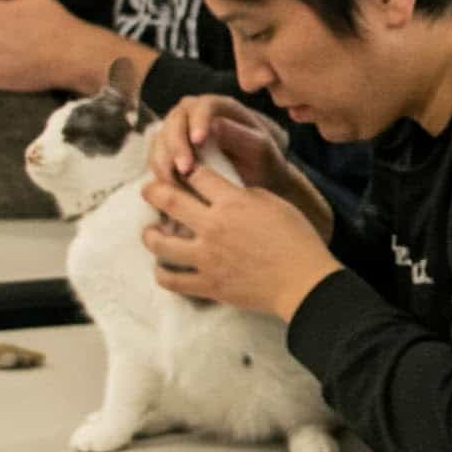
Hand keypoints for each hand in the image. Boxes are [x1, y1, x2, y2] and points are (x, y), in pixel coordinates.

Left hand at [140, 161, 339, 320]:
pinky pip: (172, 280)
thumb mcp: (274, 203)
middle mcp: (213, 226)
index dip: (188, 168)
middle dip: (152, 190)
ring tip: (150, 233)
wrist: (303, 281)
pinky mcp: (208, 284)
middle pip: (167, 200)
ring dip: (150, 235)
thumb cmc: (297, 239)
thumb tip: (225, 194)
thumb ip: (244, 195)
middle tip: (148, 189)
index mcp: (232, 202)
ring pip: (159, 243)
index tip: (183, 169)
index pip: (197, 174)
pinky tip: (162, 269)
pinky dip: (162, 274)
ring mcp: (206, 257)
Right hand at [149, 95, 330, 240]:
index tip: (198, 142)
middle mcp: (197, 113)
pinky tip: (169, 187)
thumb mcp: (261, 151)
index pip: (204, 106)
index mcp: (223, 107)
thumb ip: (241, 137)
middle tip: (184, 169)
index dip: (198, 121)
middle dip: (177, 144)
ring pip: (161, 137)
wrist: (258, 181)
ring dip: (163, 159)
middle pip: (176, 119)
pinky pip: (156, 156)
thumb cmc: (264, 162)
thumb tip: (214, 126)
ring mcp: (181, 130)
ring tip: (175, 183)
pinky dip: (158, 170)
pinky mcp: (170, 149)